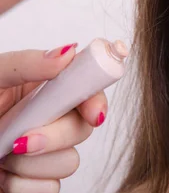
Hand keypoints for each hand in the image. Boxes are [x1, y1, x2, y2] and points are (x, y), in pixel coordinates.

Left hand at [0, 44, 107, 192]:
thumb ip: (27, 64)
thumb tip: (67, 51)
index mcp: (43, 89)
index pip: (88, 90)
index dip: (96, 101)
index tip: (93, 113)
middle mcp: (47, 119)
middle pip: (83, 129)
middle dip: (56, 137)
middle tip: (21, 139)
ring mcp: (40, 153)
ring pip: (69, 162)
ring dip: (32, 163)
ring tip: (1, 154)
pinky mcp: (31, 180)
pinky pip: (50, 189)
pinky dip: (24, 185)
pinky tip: (2, 175)